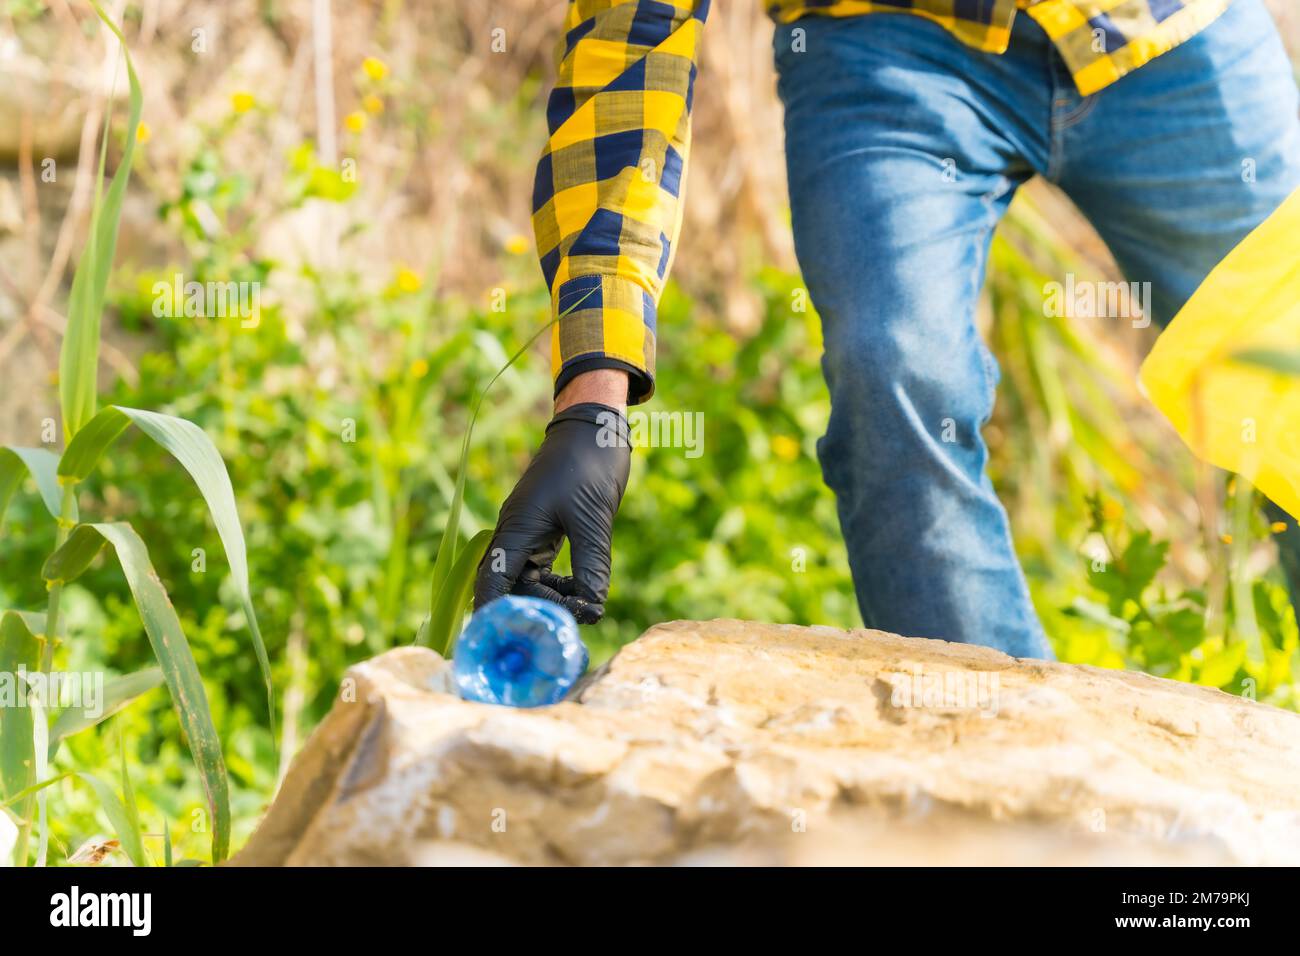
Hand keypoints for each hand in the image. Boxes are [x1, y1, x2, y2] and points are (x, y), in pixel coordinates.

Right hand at [473, 400, 630, 623]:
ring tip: (580, 612)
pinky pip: (542, 572)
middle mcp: (514, 536)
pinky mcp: (545, 534)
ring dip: (548, 603)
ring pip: (527, 584)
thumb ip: (592, 565)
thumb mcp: (593, 518)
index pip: (491, 584)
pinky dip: (559, 588)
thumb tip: (593, 610)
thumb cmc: (589, 463)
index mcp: (515, 530)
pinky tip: (581, 594)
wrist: (595, 427)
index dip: (494, 617)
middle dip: (530, 614)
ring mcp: (528, 535)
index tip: (508, 645)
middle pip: (508, 589)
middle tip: (562, 631)